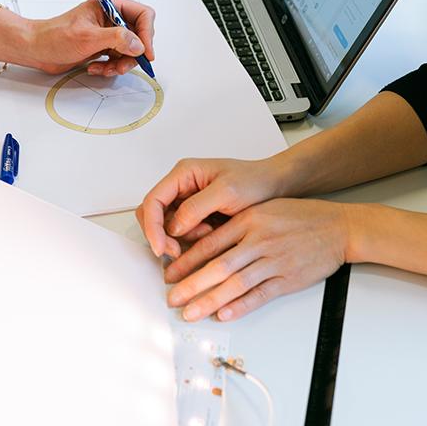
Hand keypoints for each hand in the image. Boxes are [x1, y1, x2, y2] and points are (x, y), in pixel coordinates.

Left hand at [28, 0, 154, 75]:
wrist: (36, 50)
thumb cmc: (54, 36)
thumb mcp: (88, 37)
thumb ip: (117, 39)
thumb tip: (138, 44)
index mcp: (110, 4)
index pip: (143, 15)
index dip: (147, 35)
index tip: (145, 53)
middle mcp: (111, 17)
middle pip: (139, 36)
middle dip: (132, 54)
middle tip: (121, 66)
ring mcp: (108, 33)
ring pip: (130, 51)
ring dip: (120, 64)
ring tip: (105, 69)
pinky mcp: (103, 46)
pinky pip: (118, 59)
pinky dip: (111, 67)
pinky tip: (96, 68)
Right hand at [136, 156, 289, 258]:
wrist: (274, 187)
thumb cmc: (255, 181)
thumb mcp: (227, 192)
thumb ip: (196, 207)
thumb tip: (173, 227)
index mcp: (184, 173)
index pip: (153, 200)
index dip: (152, 226)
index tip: (160, 247)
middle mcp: (181, 186)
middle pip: (153, 215)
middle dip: (161, 236)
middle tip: (177, 252)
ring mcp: (187, 201)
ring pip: (166, 226)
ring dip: (180, 238)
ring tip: (208, 234)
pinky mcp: (196, 215)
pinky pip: (182, 232)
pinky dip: (191, 240)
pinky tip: (211, 235)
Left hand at [165, 198, 352, 321]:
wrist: (338, 227)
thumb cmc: (299, 217)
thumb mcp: (262, 209)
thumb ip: (234, 226)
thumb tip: (202, 244)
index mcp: (248, 220)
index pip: (209, 243)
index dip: (186, 261)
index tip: (169, 273)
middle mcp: (258, 240)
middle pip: (217, 267)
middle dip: (191, 285)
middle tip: (172, 297)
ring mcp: (274, 260)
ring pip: (235, 284)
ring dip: (210, 301)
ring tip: (191, 312)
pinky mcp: (288, 279)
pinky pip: (260, 295)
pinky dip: (241, 306)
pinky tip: (224, 314)